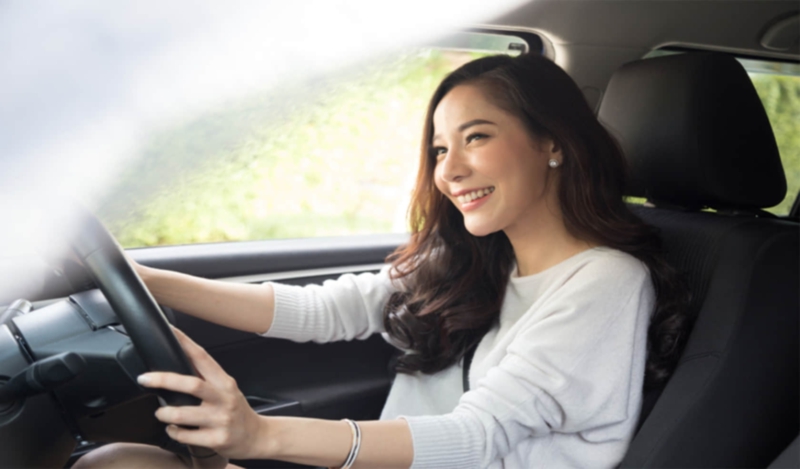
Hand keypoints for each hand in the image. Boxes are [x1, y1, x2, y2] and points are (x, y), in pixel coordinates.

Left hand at [137, 327, 264, 459]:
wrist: (256, 436)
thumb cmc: (235, 410)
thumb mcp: (226, 390)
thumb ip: (205, 379)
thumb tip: (175, 365)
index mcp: (225, 382)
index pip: (203, 357)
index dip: (185, 343)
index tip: (169, 332)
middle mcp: (224, 399)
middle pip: (192, 384)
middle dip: (164, 380)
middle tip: (145, 378)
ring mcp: (221, 420)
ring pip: (183, 414)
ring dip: (165, 413)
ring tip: (161, 413)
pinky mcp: (217, 439)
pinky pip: (186, 436)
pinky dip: (174, 432)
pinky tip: (173, 429)